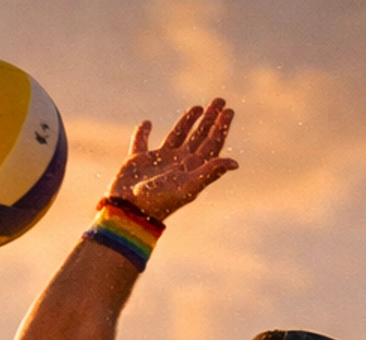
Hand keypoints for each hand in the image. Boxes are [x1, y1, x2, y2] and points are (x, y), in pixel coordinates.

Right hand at [106, 101, 236, 220]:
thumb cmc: (159, 201)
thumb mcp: (188, 186)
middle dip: (209, 120)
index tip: (229, 110)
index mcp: (191, 170)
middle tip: (220, 101)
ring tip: (198, 107)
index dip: (221, 128)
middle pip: (199, 138)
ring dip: (187, 122)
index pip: (211, 145)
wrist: (130, 213)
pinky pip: (141, 143)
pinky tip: (147, 124)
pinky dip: (143, 133)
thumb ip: (210, 172)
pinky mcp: (138, 162)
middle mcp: (177, 164)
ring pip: (176, 137)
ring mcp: (158, 163)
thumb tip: (235, 163)